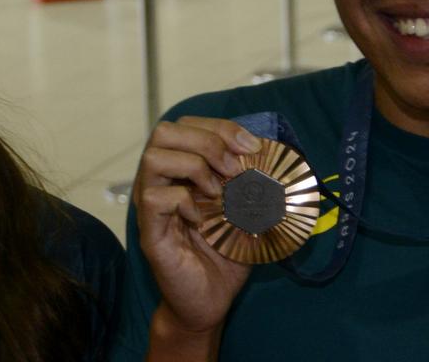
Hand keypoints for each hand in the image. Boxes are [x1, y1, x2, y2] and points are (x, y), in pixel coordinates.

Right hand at [133, 116, 261, 338]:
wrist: (210, 302)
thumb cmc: (225, 256)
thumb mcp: (249, 212)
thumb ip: (256, 184)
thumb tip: (278, 158)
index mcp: (181, 170)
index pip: (189, 125)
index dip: (222, 128)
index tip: (253, 148)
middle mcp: (161, 181)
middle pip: (165, 132)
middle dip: (207, 141)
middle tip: (234, 169)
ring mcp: (151, 206)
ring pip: (153, 158)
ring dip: (193, 167)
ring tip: (217, 192)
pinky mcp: (150, 232)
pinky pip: (155, 199)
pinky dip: (183, 201)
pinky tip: (201, 220)